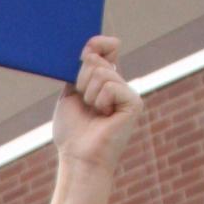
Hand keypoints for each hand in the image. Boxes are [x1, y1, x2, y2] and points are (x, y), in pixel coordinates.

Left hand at [53, 35, 142, 177]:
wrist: (79, 158)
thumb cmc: (72, 133)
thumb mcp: (70, 95)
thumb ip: (78, 71)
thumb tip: (91, 49)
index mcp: (105, 81)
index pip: (107, 47)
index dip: (96, 44)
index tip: (84, 53)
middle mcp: (119, 84)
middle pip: (96, 60)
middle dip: (81, 81)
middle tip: (84, 103)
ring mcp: (128, 93)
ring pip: (101, 73)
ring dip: (88, 95)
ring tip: (94, 113)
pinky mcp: (134, 102)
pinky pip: (110, 86)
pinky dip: (100, 101)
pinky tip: (105, 116)